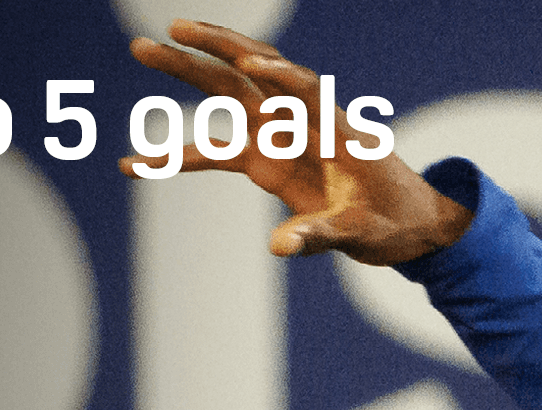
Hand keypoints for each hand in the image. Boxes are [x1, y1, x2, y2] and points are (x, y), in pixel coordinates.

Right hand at [119, 20, 470, 263]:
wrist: (408, 225)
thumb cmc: (396, 222)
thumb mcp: (363, 235)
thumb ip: (320, 236)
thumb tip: (279, 247)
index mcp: (337, 130)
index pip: (306, 89)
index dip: (281, 76)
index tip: (253, 64)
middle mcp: (304, 122)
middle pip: (253, 73)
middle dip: (211, 50)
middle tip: (167, 31)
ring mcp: (281, 137)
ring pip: (229, 92)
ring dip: (187, 71)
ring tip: (141, 48)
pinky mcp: (266, 160)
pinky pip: (216, 151)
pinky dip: (178, 156)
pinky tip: (133, 163)